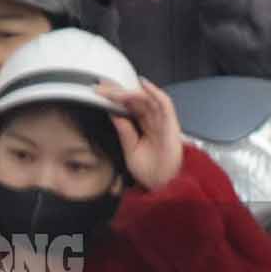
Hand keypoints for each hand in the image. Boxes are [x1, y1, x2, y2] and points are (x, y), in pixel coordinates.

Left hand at [99, 76, 184, 190]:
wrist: (164, 186)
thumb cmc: (151, 171)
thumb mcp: (130, 149)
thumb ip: (124, 131)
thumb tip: (112, 113)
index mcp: (144, 126)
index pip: (128, 105)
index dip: (115, 97)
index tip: (99, 93)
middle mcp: (154, 121)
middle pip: (136, 99)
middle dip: (118, 92)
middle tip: (102, 87)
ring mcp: (163, 121)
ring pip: (147, 98)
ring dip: (130, 91)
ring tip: (113, 89)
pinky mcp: (171, 124)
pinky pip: (165, 104)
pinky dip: (155, 92)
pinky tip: (143, 85)